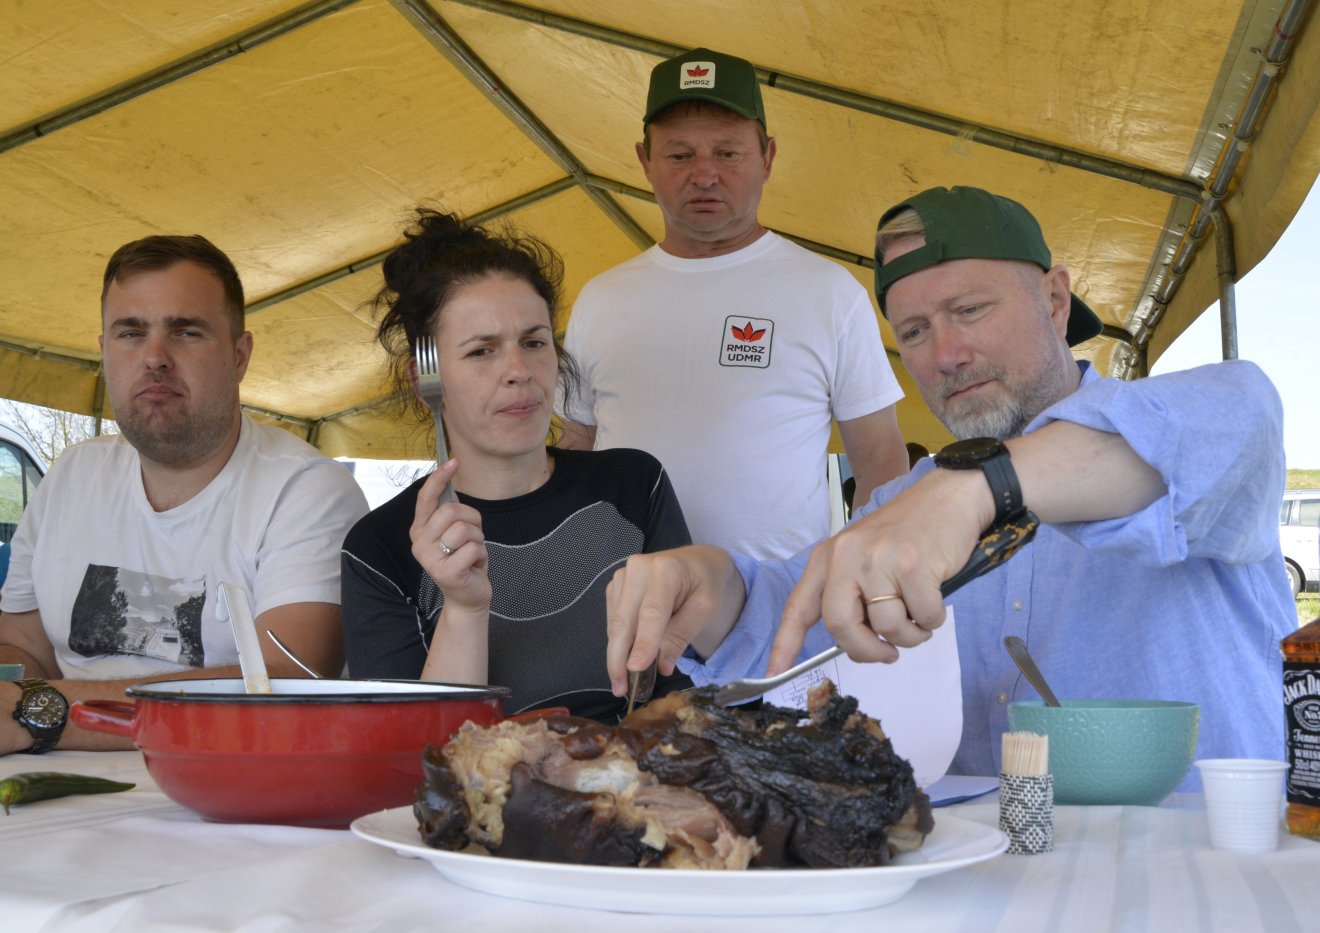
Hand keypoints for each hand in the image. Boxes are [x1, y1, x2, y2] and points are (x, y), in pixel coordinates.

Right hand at [410, 462, 489, 612]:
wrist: (468, 597)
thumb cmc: (463, 560)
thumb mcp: (455, 532)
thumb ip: (450, 510)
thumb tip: (448, 475)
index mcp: (420, 529)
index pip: (426, 497)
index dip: (439, 478)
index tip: (454, 462)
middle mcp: (419, 542)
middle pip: (451, 510)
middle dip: (472, 519)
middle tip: (474, 536)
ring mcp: (430, 559)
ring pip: (465, 529)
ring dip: (478, 539)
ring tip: (472, 553)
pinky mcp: (445, 572)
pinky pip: (474, 548)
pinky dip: (481, 555)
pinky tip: (474, 566)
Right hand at [604, 546, 745, 694]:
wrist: (697, 563)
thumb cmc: (705, 584)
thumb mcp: (706, 608)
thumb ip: (682, 634)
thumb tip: (662, 666)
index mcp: (665, 569)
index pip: (651, 612)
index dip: (643, 642)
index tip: (636, 669)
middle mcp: (637, 569)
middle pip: (624, 620)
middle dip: (620, 658)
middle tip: (621, 689)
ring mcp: (622, 577)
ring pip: (615, 624)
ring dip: (616, 656)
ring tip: (622, 684)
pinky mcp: (615, 588)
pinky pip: (613, 621)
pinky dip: (618, 644)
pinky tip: (623, 662)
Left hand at [767, 469, 992, 674]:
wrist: (949, 497)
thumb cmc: (907, 533)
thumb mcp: (863, 555)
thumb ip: (850, 593)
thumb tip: (855, 644)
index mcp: (827, 557)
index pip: (799, 608)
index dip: (785, 645)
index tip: (773, 674)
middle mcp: (846, 556)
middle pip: (840, 626)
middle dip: (865, 650)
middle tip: (886, 654)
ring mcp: (879, 560)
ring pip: (887, 627)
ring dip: (908, 636)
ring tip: (918, 617)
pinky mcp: (914, 565)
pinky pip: (922, 617)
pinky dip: (932, 620)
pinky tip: (935, 599)